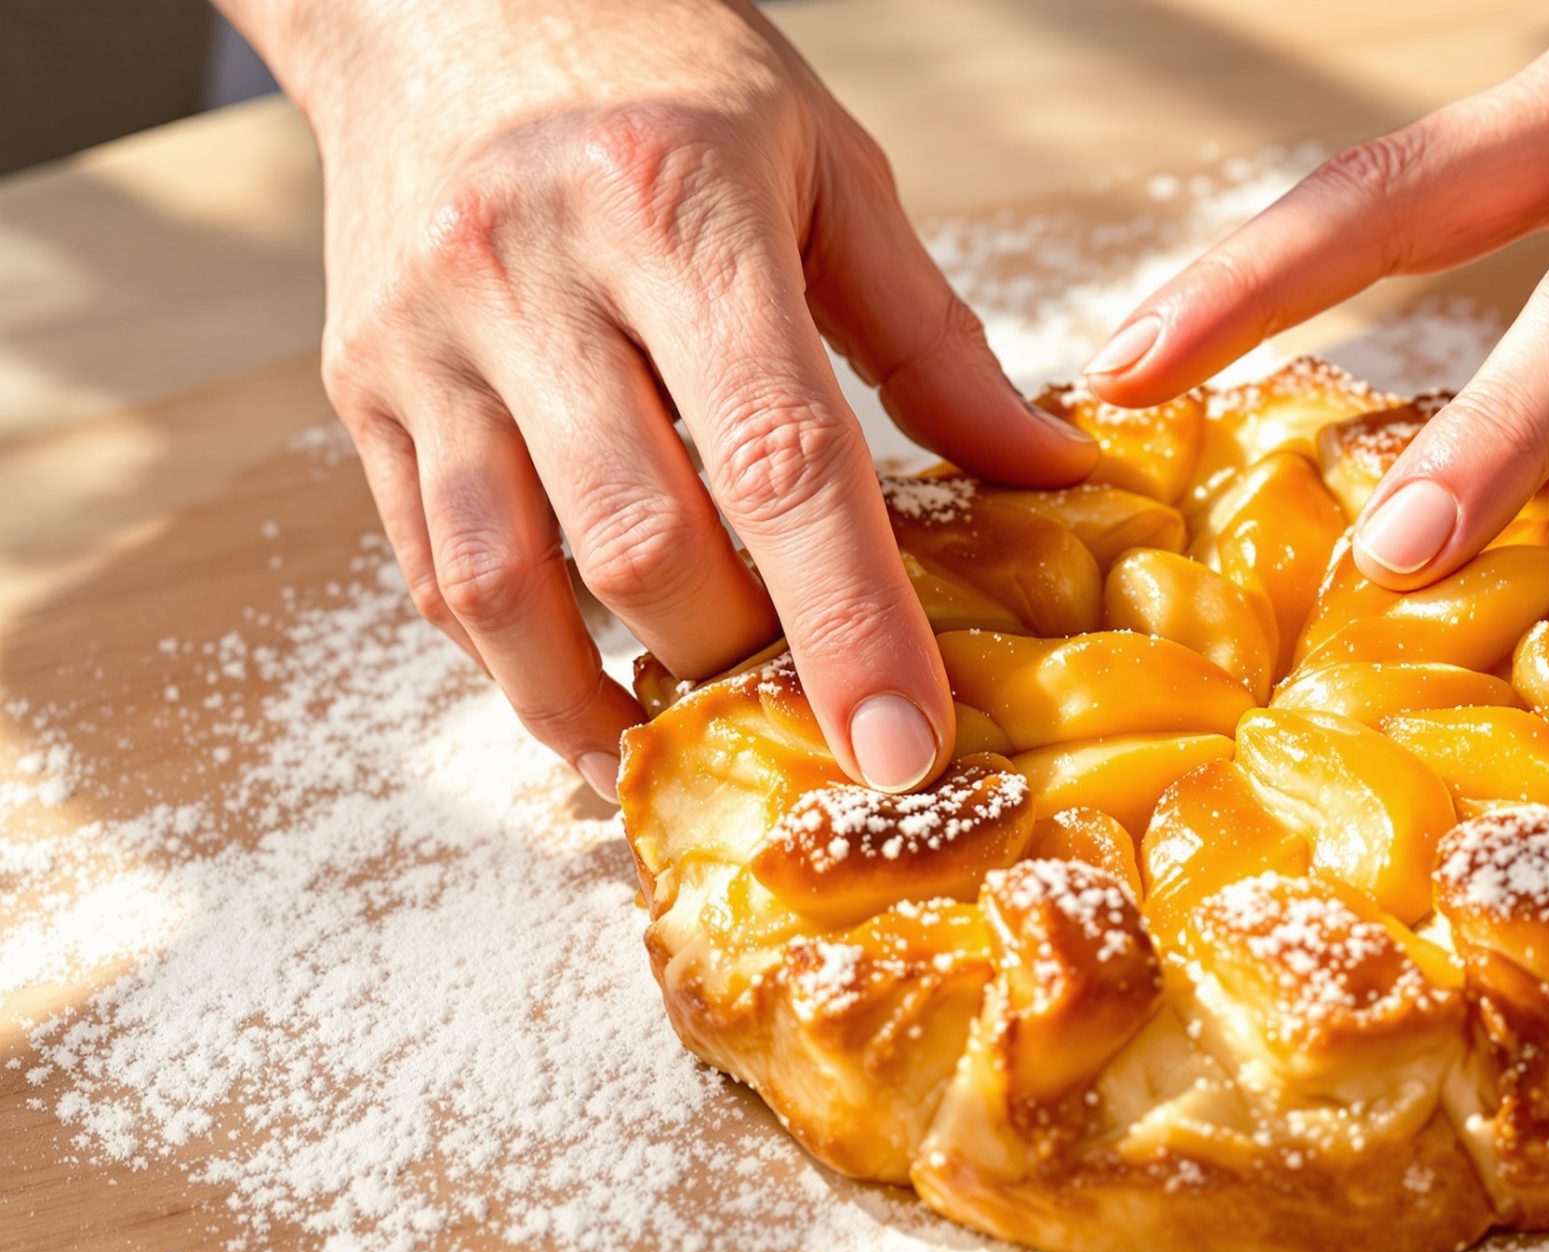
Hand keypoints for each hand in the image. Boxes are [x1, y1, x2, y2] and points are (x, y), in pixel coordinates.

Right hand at [224, 0, 1094, 795]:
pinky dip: (511, 660)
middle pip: (645, 541)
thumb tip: (1051, 474)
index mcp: (677, 209)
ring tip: (694, 748)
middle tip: (822, 728)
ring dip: (605, 699)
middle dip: (743, 665)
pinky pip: (430, 565)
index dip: (848, 621)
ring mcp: (429, 336)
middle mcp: (534, 273)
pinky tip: (589, 699)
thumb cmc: (662, 71)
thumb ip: (932, 335)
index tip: (904, 746)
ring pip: (506, 580)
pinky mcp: (362, 386)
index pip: (779, 457)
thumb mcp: (824, 166)